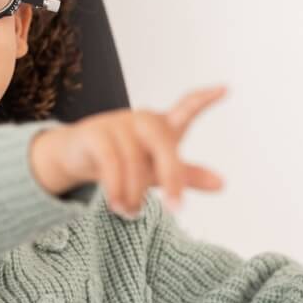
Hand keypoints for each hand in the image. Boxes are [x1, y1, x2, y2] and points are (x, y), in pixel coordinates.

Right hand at [27, 86, 226, 215]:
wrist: (76, 156)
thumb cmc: (124, 160)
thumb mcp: (156, 170)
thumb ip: (187, 175)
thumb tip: (222, 184)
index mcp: (161, 126)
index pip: (185, 108)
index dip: (204, 99)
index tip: (226, 89)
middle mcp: (142, 120)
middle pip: (164, 146)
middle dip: (173, 178)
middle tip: (177, 209)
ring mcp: (117, 124)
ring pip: (135, 162)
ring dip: (135, 193)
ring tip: (130, 213)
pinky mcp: (95, 133)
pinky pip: (111, 163)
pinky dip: (115, 188)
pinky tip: (116, 204)